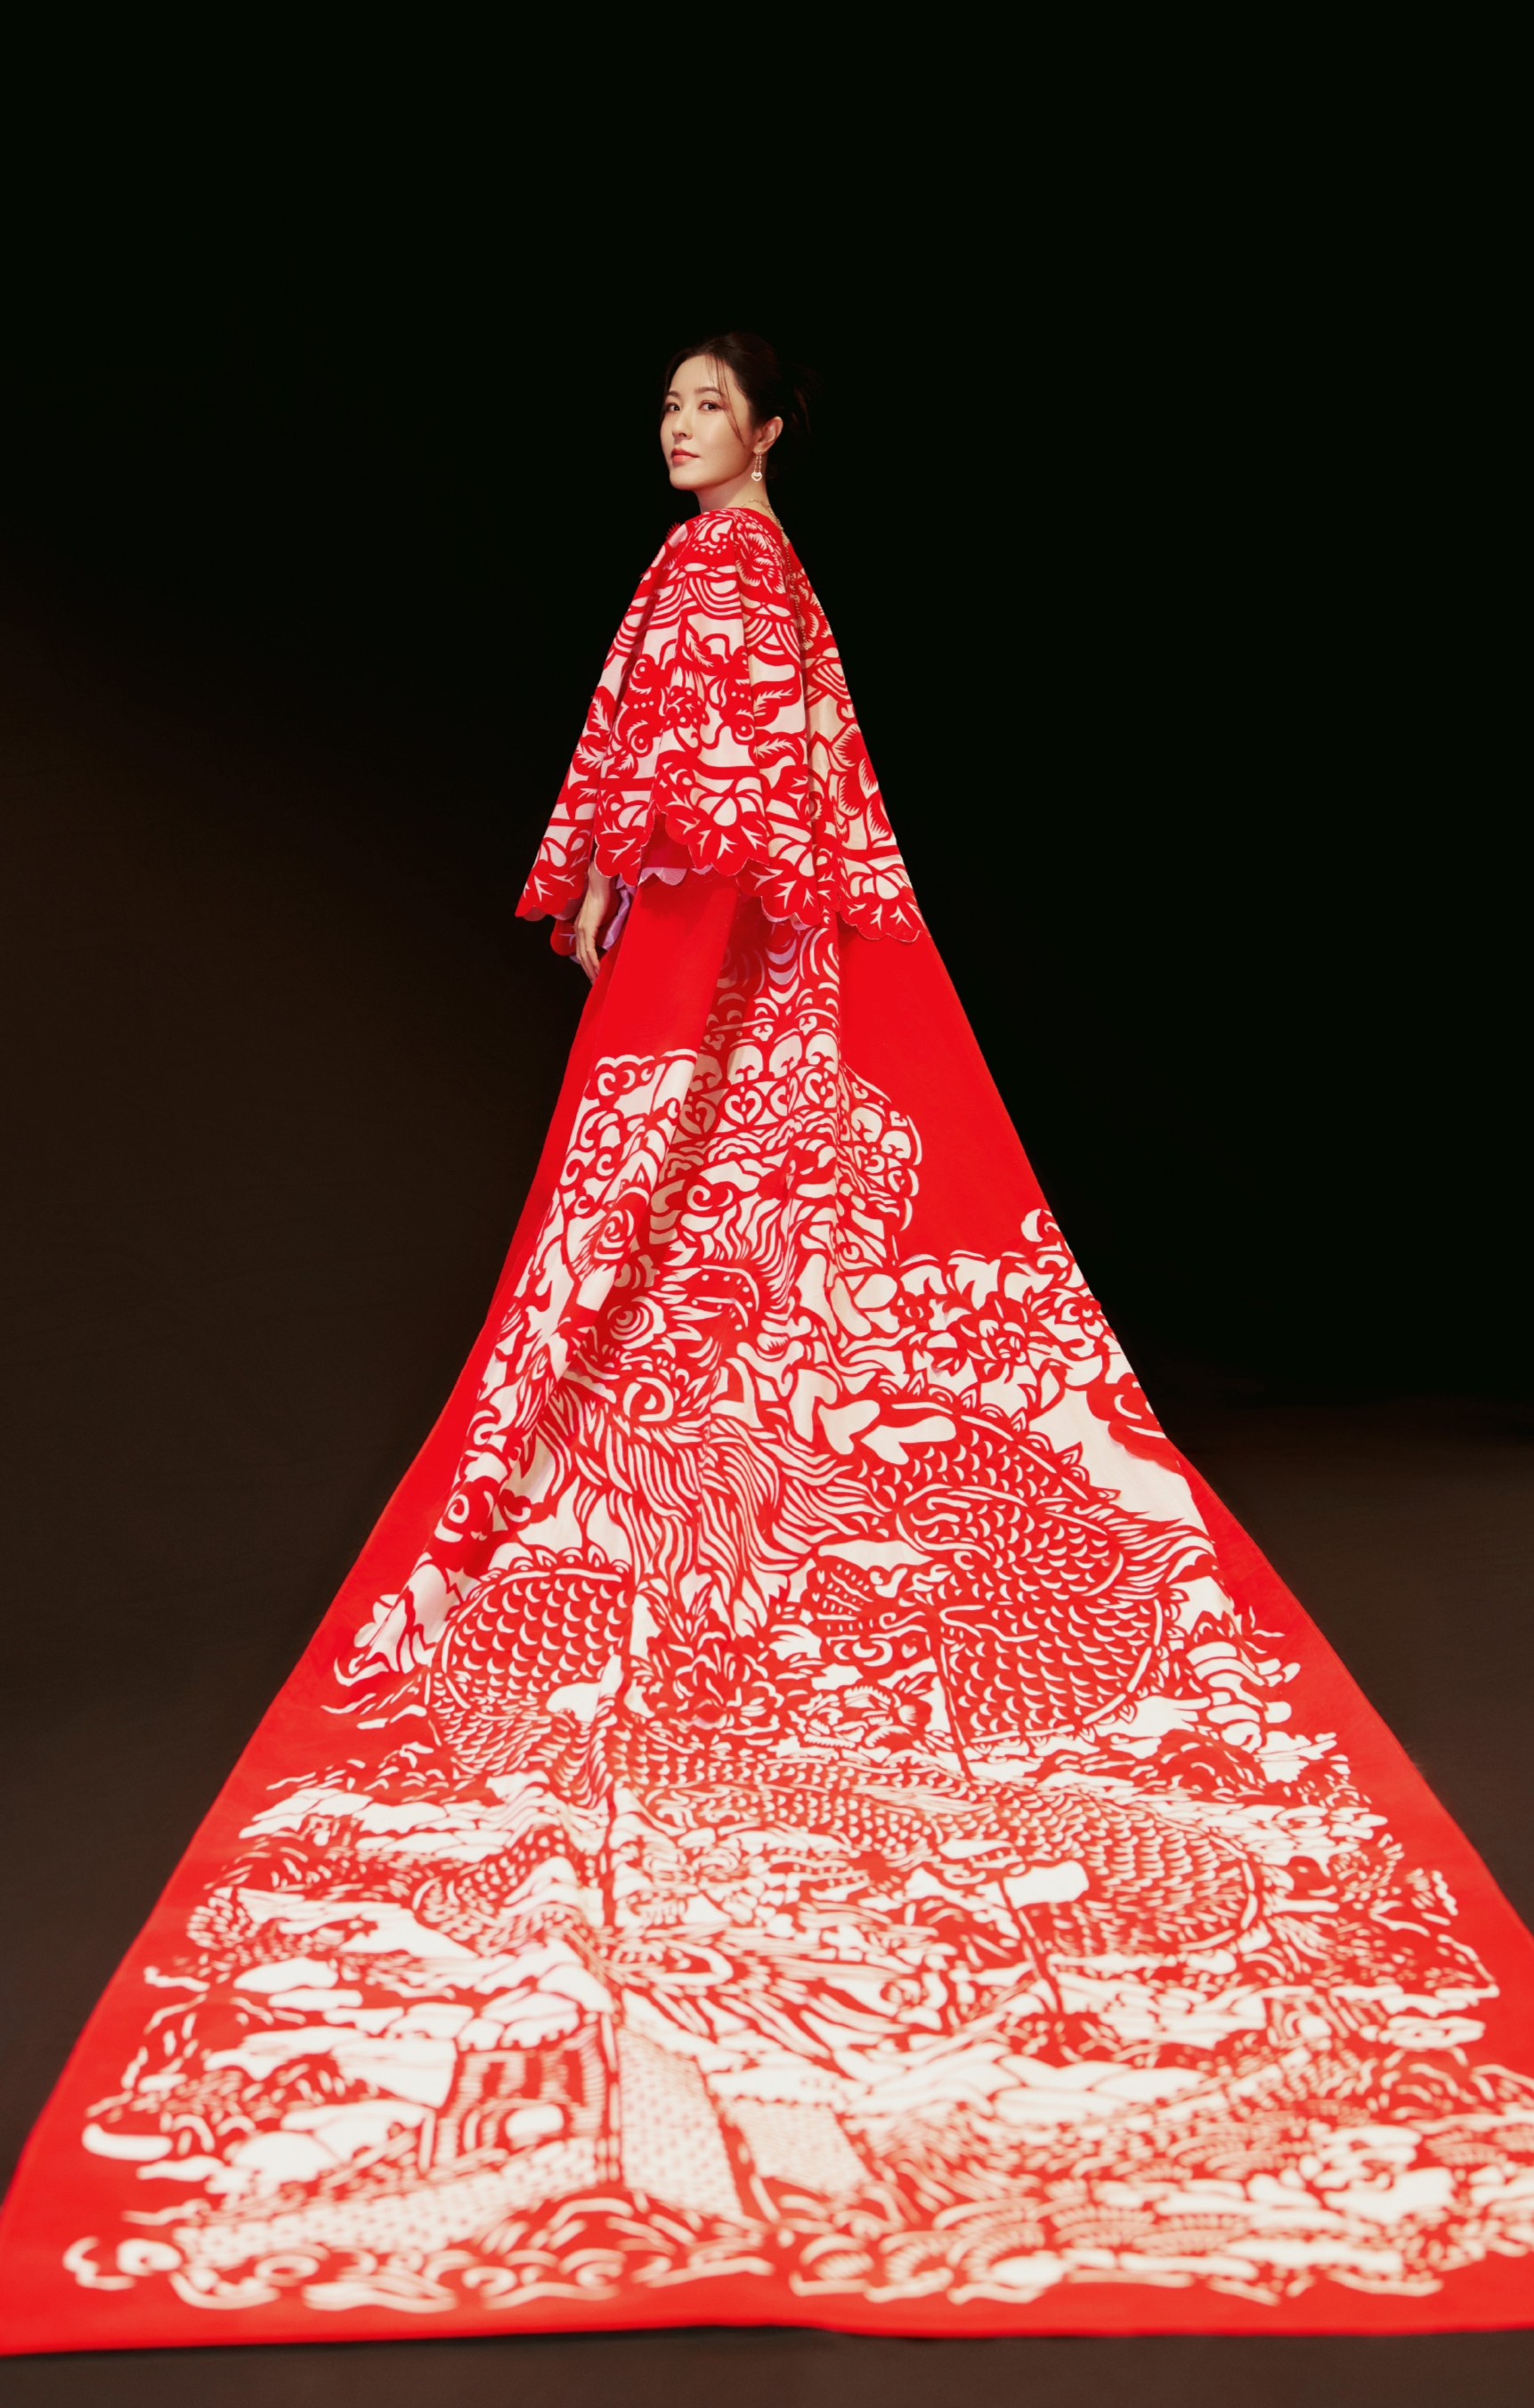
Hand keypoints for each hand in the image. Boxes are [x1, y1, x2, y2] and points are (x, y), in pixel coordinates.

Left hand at [572, 867, 614, 983]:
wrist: (601, 882)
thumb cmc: (607, 896)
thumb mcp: (606, 916)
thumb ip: (606, 928)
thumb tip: (613, 939)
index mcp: (582, 927)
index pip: (583, 950)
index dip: (588, 964)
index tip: (595, 975)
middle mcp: (579, 929)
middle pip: (581, 957)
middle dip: (588, 971)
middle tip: (595, 984)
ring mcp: (581, 929)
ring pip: (584, 956)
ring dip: (590, 970)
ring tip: (597, 981)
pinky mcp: (587, 927)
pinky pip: (589, 949)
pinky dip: (593, 961)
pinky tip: (597, 970)